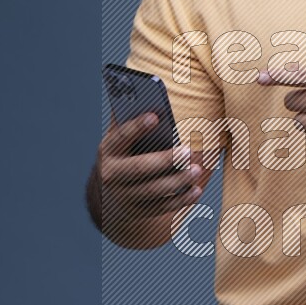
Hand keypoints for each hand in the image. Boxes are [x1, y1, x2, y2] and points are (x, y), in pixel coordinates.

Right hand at [95, 113, 205, 229]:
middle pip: (139, 168)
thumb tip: (149, 93)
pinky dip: (181, 199)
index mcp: (108, 150)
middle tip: (187, 150)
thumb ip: (132, 118)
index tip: (156, 116)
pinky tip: (197, 189)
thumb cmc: (125, 153)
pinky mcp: (138, 212)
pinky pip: (162, 207)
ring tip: (197, 169)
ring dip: (177, 180)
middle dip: (164, 159)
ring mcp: (124, 196)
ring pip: (152, 190)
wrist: (110, 195)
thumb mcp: (122, 137)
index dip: (137, 127)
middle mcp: (111, 175)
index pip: (121, 136)